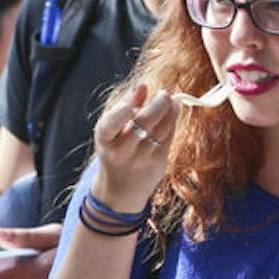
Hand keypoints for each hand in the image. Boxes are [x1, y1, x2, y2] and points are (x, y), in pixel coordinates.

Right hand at [90, 84, 176, 211]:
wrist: (120, 191)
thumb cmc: (114, 152)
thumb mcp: (111, 132)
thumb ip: (125, 108)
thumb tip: (142, 87)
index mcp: (104, 142)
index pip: (109, 125)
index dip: (121, 111)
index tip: (133, 100)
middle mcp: (122, 152)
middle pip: (143, 124)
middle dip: (158, 104)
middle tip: (164, 93)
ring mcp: (142, 159)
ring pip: (161, 129)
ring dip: (170, 111)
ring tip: (171, 100)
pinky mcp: (158, 163)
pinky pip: (168, 137)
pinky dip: (172, 121)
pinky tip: (174, 111)